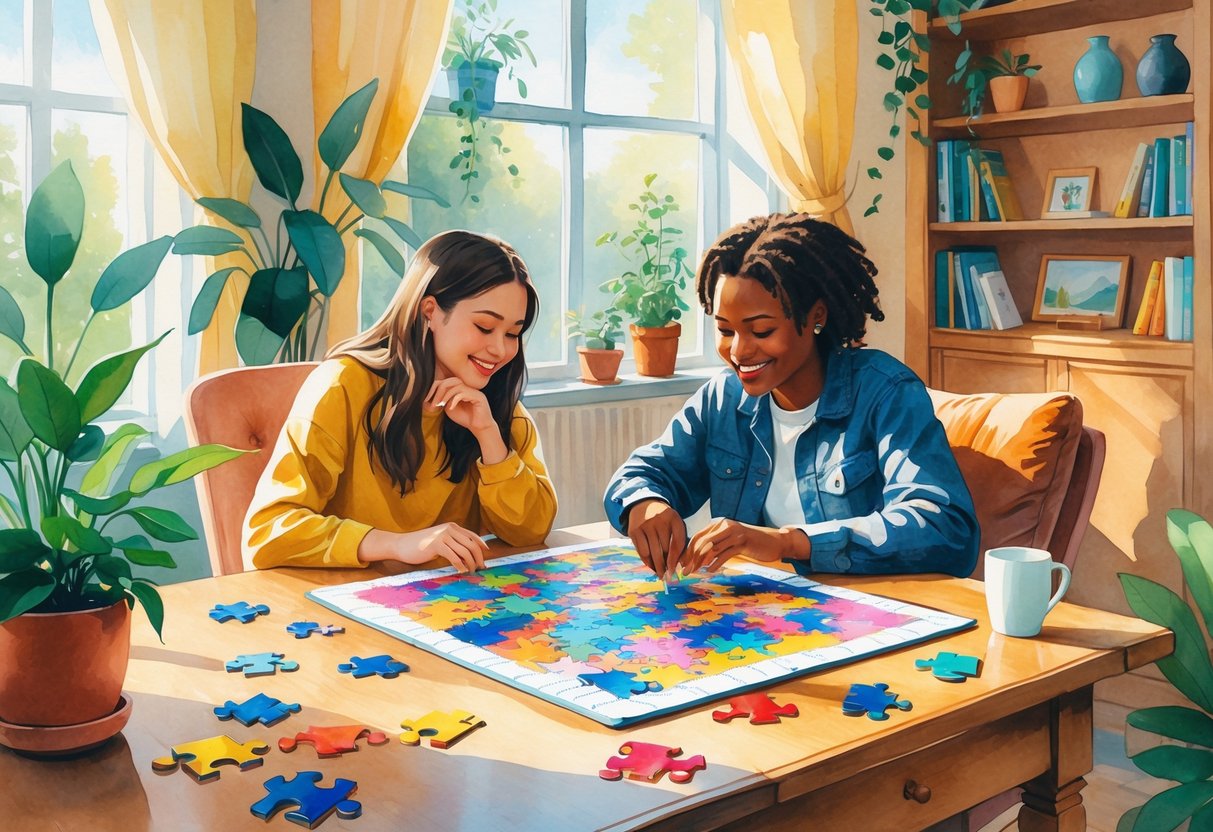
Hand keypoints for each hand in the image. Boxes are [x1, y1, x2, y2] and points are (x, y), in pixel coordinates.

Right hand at [359, 524, 488, 572]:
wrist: (402, 545)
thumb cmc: (421, 546)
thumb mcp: (440, 541)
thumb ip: (453, 544)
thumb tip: (468, 556)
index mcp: (452, 527)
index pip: (472, 535)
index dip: (482, 545)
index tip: (487, 554)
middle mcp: (449, 529)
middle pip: (472, 544)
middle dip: (479, 557)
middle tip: (481, 568)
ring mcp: (443, 536)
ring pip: (465, 551)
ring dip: (470, 563)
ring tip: (470, 571)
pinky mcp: (437, 545)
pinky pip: (454, 557)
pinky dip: (460, 565)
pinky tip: (461, 571)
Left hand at [425, 378, 506, 462]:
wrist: (479, 428)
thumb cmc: (465, 418)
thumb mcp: (449, 408)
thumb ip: (443, 400)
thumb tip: (430, 395)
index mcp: (461, 388)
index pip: (446, 381)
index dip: (435, 389)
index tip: (427, 400)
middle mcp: (468, 386)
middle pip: (450, 380)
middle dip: (439, 391)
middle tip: (434, 403)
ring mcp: (474, 390)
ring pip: (456, 385)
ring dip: (445, 396)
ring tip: (440, 405)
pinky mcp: (478, 396)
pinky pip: (463, 393)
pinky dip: (454, 400)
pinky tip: (450, 408)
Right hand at [624, 499, 686, 579]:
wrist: (643, 504)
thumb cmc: (663, 519)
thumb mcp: (674, 523)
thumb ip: (678, 540)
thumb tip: (677, 565)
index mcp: (673, 518)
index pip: (677, 542)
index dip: (676, 558)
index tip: (675, 570)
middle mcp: (658, 520)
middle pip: (664, 549)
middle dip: (666, 565)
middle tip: (668, 576)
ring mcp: (644, 525)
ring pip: (652, 552)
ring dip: (656, 566)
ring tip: (660, 574)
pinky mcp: (634, 531)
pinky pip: (641, 551)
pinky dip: (646, 561)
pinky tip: (651, 567)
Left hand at [682, 519, 809, 573]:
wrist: (774, 542)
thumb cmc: (751, 543)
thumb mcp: (731, 541)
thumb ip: (716, 546)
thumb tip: (698, 558)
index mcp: (719, 524)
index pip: (698, 536)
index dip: (688, 550)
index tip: (682, 563)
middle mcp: (725, 526)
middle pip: (702, 542)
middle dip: (691, 558)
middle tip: (684, 571)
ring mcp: (734, 533)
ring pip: (712, 548)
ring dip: (701, 562)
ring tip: (694, 572)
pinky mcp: (743, 542)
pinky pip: (725, 554)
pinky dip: (716, 563)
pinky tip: (711, 570)